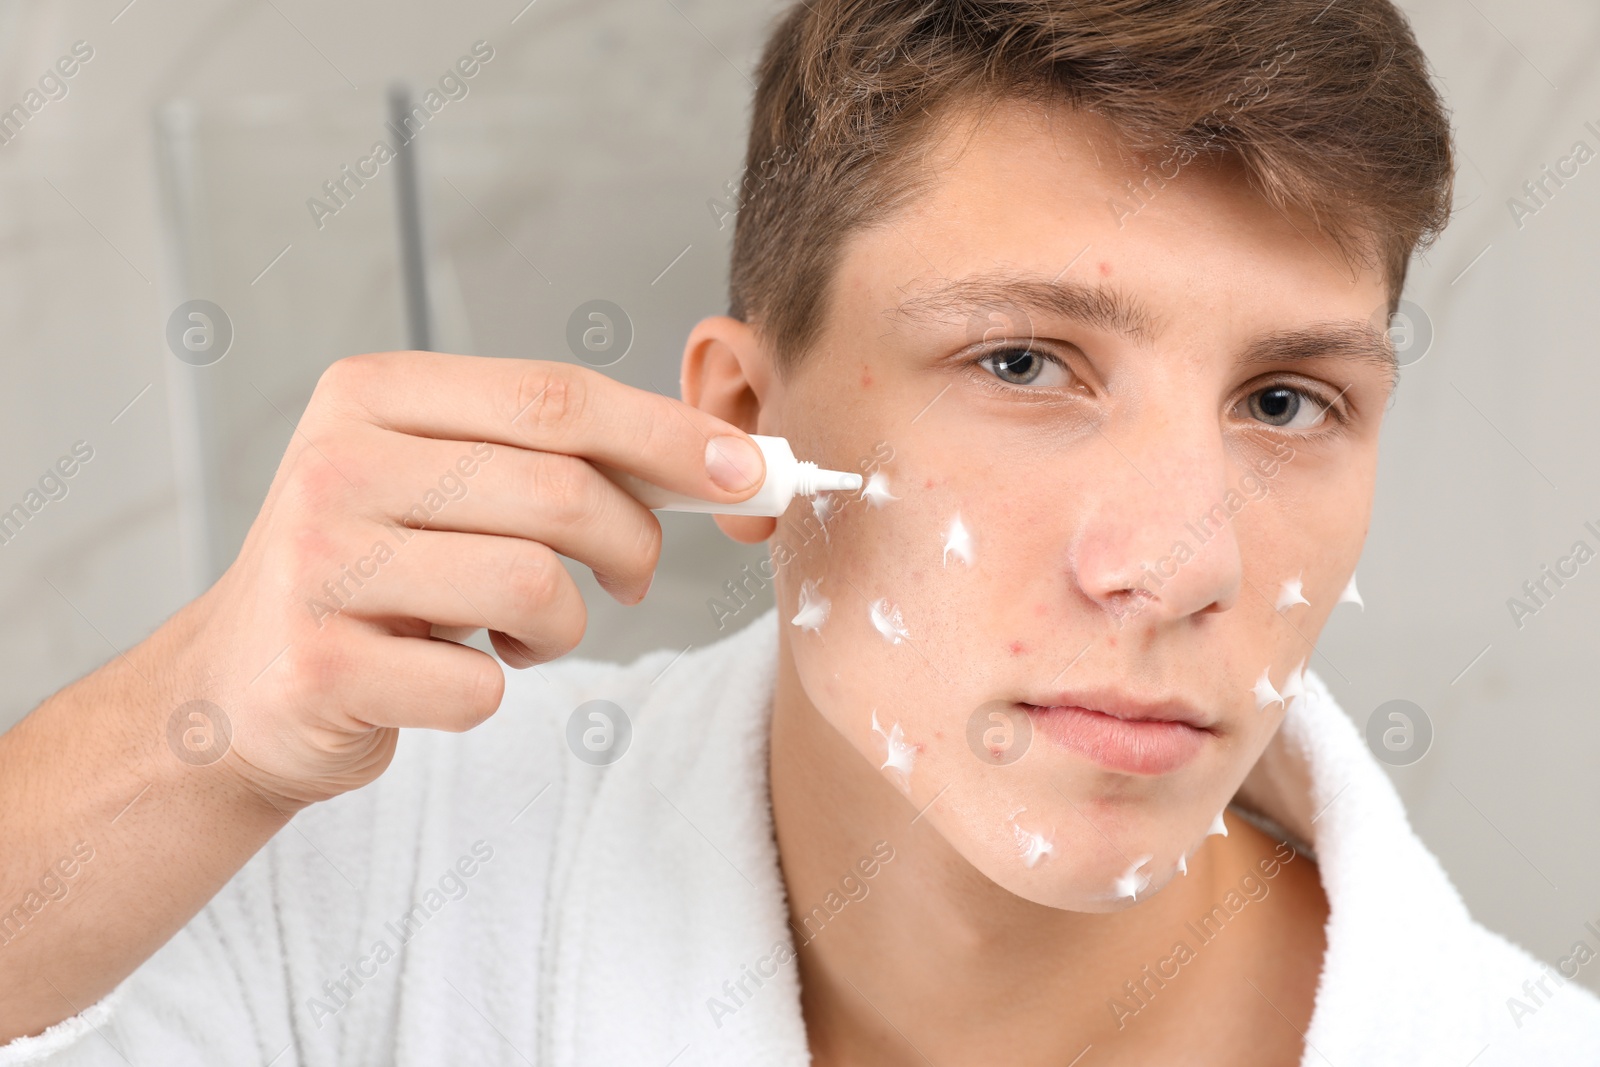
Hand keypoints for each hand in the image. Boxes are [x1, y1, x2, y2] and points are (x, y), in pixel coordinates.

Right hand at [168, 351, 764, 806]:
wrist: (240, 684)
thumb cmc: (377, 576)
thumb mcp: (443, 483)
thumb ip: (552, 457)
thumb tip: (722, 463)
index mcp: (373, 393)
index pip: (556, 396)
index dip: (668, 435)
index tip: (749, 471)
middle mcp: (337, 461)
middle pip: (562, 490)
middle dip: (632, 544)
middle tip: (630, 576)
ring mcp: (319, 564)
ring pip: (533, 585)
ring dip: (560, 626)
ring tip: (519, 632)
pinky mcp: (319, 664)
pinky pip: (480, 683)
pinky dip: (496, 690)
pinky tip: (454, 674)